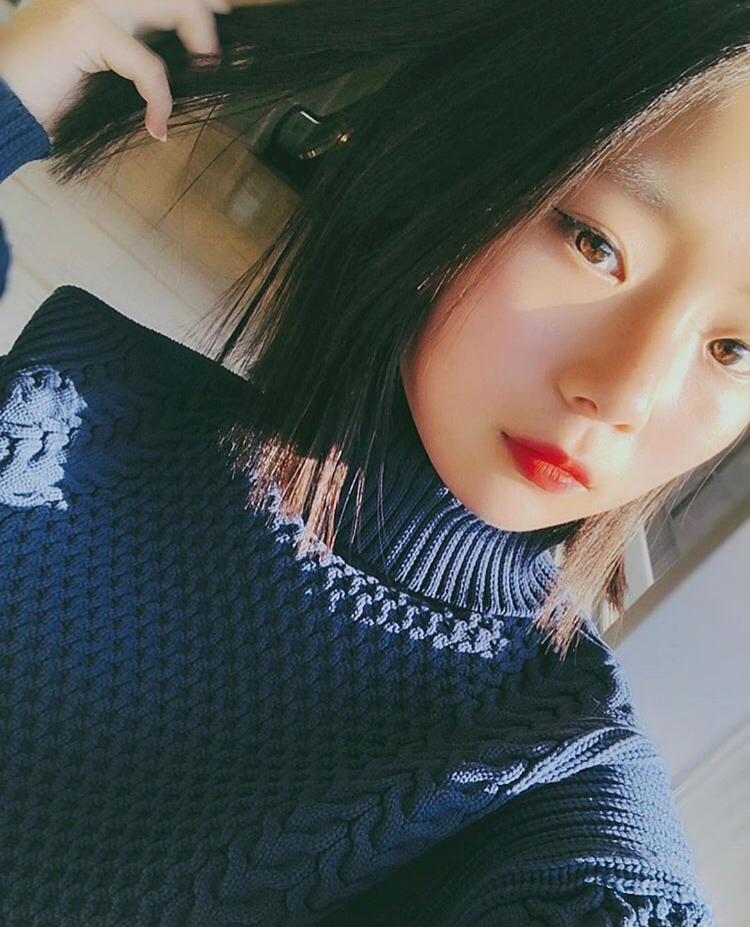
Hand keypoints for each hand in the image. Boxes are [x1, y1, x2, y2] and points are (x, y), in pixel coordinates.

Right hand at [0, 0, 232, 141]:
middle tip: (216, 59)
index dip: (201, 6)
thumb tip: (199, 60)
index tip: (219, 31)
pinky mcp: (87, 27)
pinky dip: (160, 101)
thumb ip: (144, 48)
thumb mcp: (109, 63)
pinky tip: (156, 126)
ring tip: (205, 75)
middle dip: (209, 19)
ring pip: (177, 4)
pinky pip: (149, 66)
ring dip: (203, 41)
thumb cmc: (54, 90)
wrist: (5, 103)